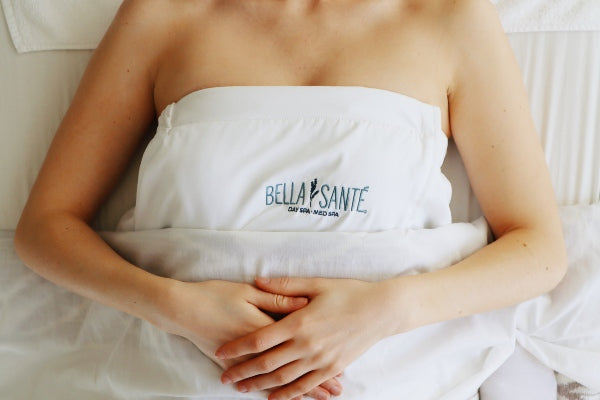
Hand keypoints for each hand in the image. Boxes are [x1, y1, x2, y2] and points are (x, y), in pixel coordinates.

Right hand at [159, 279, 342, 398]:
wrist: (181, 308)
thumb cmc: (214, 294)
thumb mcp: (247, 291)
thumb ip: (277, 296)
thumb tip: (303, 302)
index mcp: (264, 326)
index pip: (298, 343)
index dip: (319, 355)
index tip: (340, 366)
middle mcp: (257, 348)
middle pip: (293, 367)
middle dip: (316, 380)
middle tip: (336, 390)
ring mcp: (244, 359)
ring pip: (278, 379)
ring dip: (300, 389)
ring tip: (321, 398)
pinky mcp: (233, 365)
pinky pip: (258, 382)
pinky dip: (275, 390)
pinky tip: (286, 396)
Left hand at [216, 277, 397, 399]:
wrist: (381, 311)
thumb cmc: (348, 293)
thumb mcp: (316, 284)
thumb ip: (284, 286)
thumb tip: (257, 280)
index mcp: (299, 322)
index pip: (260, 339)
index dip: (238, 347)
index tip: (220, 352)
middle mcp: (307, 345)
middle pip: (267, 364)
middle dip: (243, 372)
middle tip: (224, 377)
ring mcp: (320, 360)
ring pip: (283, 379)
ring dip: (260, 385)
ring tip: (242, 388)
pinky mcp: (332, 369)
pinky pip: (305, 386)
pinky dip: (288, 395)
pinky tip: (274, 398)